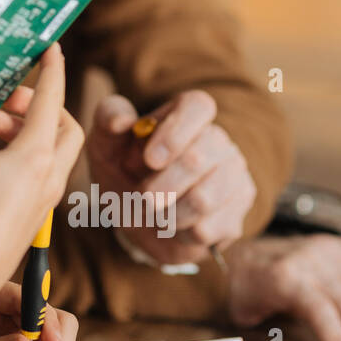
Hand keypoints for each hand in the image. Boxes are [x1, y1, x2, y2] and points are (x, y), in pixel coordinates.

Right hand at [0, 43, 83, 326]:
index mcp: (33, 160)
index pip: (52, 101)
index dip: (52, 70)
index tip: (50, 48)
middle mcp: (46, 179)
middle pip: (64, 127)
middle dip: (39, 107)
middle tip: (4, 103)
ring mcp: (40, 201)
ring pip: (50, 153)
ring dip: (21, 133)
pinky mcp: (29, 217)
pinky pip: (35, 175)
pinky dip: (14, 158)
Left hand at [87, 90, 255, 265]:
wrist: (133, 212)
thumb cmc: (121, 167)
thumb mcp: (105, 140)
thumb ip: (108, 118)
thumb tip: (121, 120)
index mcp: (189, 114)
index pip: (199, 107)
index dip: (175, 133)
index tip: (151, 159)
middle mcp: (219, 142)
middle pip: (198, 160)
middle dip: (162, 185)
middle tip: (141, 198)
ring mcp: (233, 179)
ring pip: (203, 199)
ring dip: (165, 213)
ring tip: (150, 212)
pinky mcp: (234, 217)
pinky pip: (207, 230)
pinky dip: (177, 233)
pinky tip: (171, 226)